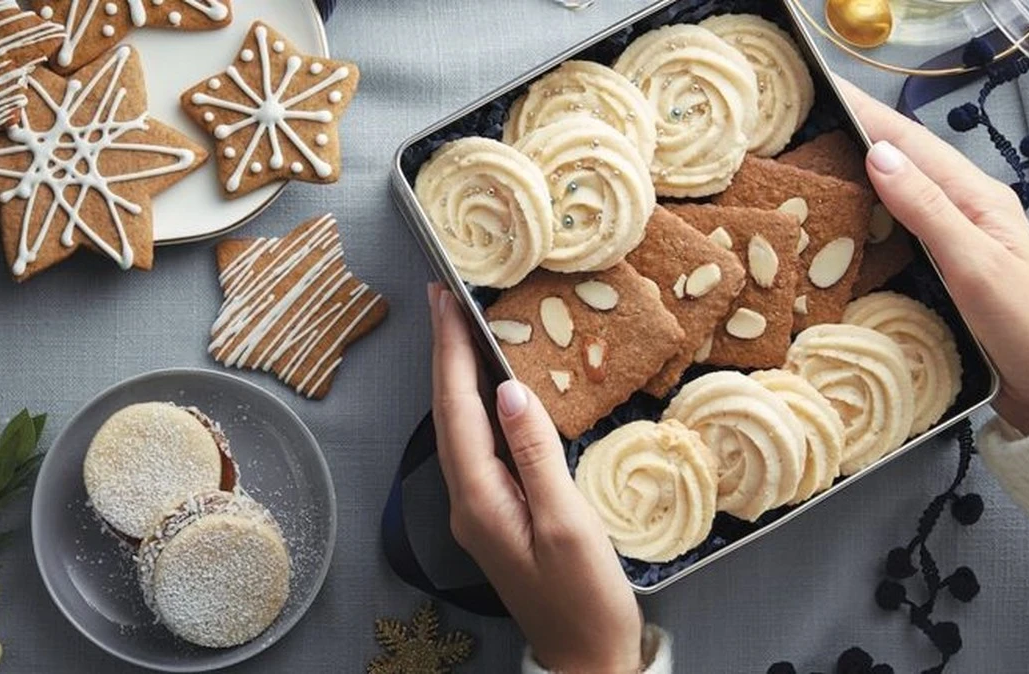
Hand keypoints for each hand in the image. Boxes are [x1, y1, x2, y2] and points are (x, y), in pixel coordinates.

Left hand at [427, 284, 642, 673]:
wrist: (586, 659)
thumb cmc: (584, 599)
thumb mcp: (567, 522)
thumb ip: (536, 454)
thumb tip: (510, 391)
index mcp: (480, 499)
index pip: (455, 409)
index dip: (450, 352)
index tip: (444, 302)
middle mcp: (469, 500)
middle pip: (448, 413)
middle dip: (444, 353)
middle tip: (443, 300)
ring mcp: (481, 508)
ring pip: (460, 427)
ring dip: (457, 376)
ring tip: (460, 329)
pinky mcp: (498, 513)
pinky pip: (479, 446)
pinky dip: (479, 407)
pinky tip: (489, 389)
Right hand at [841, 83, 1028, 434]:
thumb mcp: (976, 264)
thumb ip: (928, 209)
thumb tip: (880, 156)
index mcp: (976, 198)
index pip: (912, 143)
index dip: (867, 115)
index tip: (824, 93)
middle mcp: (963, 213)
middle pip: (901, 164)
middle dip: (854, 139)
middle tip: (804, 128)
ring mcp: (953, 243)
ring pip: (895, 199)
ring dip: (856, 180)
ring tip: (810, 170)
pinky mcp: (941, 273)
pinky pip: (895, 234)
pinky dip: (864, 221)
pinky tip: (840, 228)